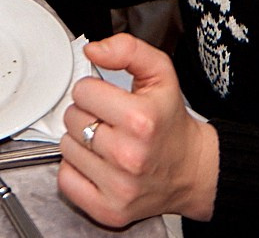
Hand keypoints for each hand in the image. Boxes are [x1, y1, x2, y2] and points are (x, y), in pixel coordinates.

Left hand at [58, 35, 219, 225]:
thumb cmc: (171, 123)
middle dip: (87, 114)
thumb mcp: (160, 74)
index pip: (82, 91)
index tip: (109, 99)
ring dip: (82, 142)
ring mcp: (118, 186)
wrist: (192, 170)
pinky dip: (77, 170)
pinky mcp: (108, 209)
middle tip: (110, 121)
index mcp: (140, 119)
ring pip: (66, 147)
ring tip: (107, 143)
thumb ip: (127, 49)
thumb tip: (93, 50)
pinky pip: (66, 179)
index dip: (94, 90)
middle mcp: (128, 156)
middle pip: (72, 118)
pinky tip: (98, 164)